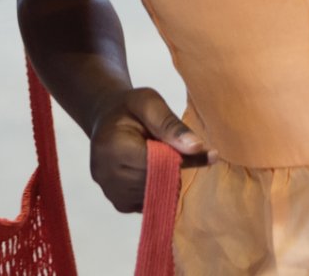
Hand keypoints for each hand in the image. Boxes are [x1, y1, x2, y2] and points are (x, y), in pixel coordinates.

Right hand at [89, 87, 204, 213]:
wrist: (107, 118)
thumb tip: (198, 147)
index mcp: (112, 146)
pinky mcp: (117, 201)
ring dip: (167, 181)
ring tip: (164, 157)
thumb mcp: (151, 103)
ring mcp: (109, 191)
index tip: (204, 153)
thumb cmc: (130, 107)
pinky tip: (157, 171)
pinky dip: (159, 190)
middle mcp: (105, 173)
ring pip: (153, 196)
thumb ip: (172, 126)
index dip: (181, 160)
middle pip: (154, 182)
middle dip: (174, 170)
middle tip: (180, 151)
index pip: (155, 164)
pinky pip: (148, 204)